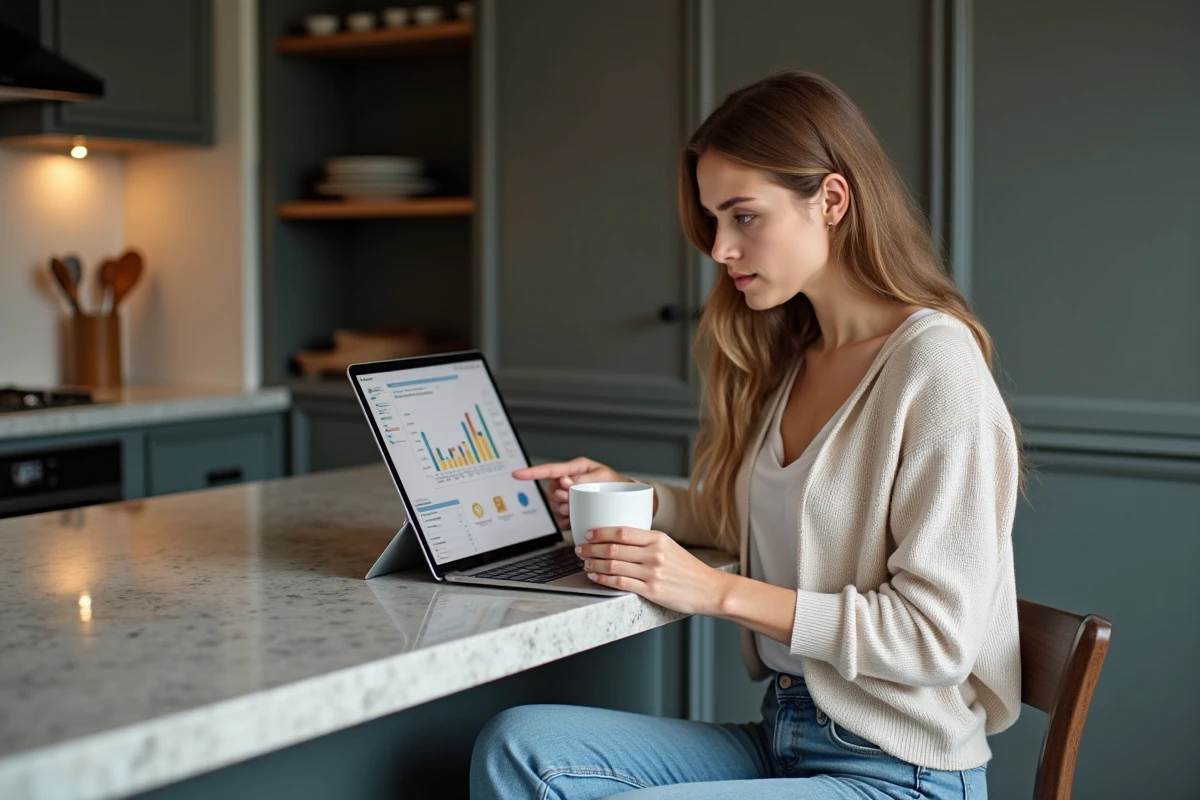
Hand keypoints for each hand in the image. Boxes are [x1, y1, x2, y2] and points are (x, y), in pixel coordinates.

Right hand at [513, 457, 632, 529]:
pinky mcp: (570, 510)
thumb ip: (583, 479)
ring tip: (578, 509)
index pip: (550, 470)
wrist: (628, 500)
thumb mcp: (604, 477)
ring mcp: (568, 496)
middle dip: (559, 497)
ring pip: (554, 504)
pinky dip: (566, 520)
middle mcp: (569, 481)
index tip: (517, 474)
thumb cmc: (617, 485)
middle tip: (572, 499)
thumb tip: (564, 482)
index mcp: (575, 469)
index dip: (532, 472)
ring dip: (564, 509)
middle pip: (550, 490)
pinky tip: (577, 518)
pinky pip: (560, 517)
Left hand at [576, 526, 726, 615]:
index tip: (588, 533)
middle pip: (613, 548)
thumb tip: (619, 538)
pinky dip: (603, 579)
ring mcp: (652, 573)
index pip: (622, 531)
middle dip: (591, 548)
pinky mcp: (651, 591)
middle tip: (580, 549)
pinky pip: (620, 583)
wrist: (708, 589)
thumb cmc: (688, 569)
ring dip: (594, 564)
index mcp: (658, 539)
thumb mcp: (670, 546)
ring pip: (613, 566)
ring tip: (585, 563)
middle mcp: (654, 554)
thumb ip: (648, 542)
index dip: (600, 532)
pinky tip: (595, 577)